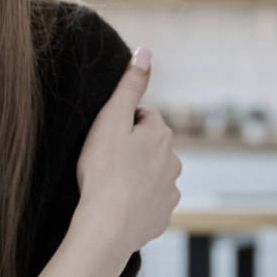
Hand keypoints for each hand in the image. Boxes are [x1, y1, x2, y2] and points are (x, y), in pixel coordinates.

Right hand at [74, 47, 182, 260]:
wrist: (106, 226)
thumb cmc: (103, 170)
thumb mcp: (111, 119)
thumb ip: (130, 85)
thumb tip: (146, 50)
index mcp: (161, 134)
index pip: (145, 117)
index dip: (123, 124)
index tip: (106, 137)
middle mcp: (173, 161)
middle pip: (152, 146)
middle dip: (133, 149)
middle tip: (105, 161)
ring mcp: (170, 191)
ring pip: (153, 174)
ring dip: (137, 175)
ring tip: (111, 185)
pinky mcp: (163, 216)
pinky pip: (151, 202)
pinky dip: (139, 202)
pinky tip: (119, 206)